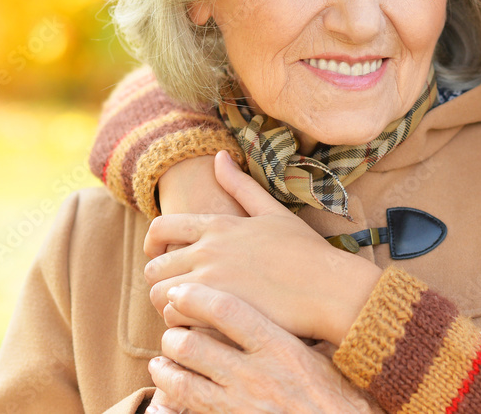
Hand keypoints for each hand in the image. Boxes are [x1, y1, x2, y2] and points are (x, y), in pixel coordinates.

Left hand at [144, 151, 382, 344]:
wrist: (329, 288)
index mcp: (218, 225)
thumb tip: (218, 155)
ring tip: (190, 311)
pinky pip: (176, 318)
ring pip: (159, 294)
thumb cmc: (306, 251)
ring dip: (169, 304)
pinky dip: (183, 324)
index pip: (161, 227)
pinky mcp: (217, 309)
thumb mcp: (272, 212)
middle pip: (154, 266)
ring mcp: (211, 279)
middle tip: (180, 291)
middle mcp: (208, 249)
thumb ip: (240, 185)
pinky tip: (202, 326)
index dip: (152, 244)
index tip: (158, 256)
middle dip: (161, 279)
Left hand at [146, 284, 381, 413]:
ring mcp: (239, 402)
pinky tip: (170, 385)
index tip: (181, 291)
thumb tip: (274, 297)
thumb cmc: (334, 389)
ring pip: (183, 380)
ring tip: (163, 357)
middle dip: (174, 334)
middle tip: (172, 326)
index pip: (227, 312)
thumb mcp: (319, 350)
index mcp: (278, 346)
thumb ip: (291, 328)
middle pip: (194, 345)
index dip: (197, 298)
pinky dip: (173, 393)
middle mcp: (255, 373)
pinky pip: (189, 406)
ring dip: (166, 366)